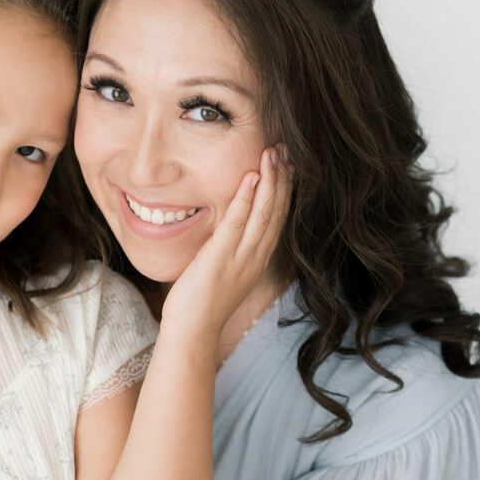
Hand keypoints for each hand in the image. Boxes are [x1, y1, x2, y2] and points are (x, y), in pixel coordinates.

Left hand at [159, 144, 292, 342]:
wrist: (191, 331)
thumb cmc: (202, 300)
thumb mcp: (224, 268)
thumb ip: (231, 246)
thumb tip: (230, 222)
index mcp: (258, 258)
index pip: (279, 217)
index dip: (285, 188)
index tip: (287, 162)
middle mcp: (256, 257)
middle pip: (278, 210)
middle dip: (282, 177)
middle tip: (285, 148)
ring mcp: (241, 259)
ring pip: (264, 214)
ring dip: (270, 181)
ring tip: (273, 153)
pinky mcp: (220, 259)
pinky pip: (236, 225)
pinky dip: (245, 200)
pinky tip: (250, 178)